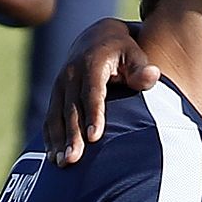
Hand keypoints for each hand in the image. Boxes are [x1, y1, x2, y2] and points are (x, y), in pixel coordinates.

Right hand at [44, 19, 157, 164]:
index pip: (93, 92)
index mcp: (92, 63)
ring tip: (62, 163)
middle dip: (71, 135)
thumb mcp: (136, 54)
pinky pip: (50, 117)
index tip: (94, 138)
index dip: (93, 115)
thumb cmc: (124, 51)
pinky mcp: (56, 94)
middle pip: (71, 108)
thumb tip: (152, 75)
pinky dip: (50, 137)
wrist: (97, 38)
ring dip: (57, 140)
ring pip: (56, 115)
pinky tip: (53, 156)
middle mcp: (71, 74)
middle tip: (73, 159)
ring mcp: (60, 84)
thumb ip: (143, 68)